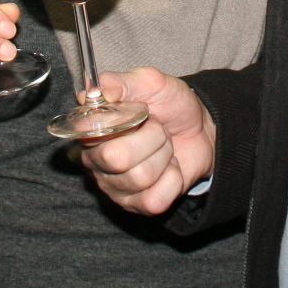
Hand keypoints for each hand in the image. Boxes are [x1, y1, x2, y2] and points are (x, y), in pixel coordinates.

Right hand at [78, 67, 215, 215]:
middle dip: (151, 137)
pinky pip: (155, 198)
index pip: (86, 130)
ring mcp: (115, 186)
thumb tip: (91, 92)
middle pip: (116, 157)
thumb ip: (119, 81)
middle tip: (158, 130)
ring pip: (140, 177)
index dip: (118, 119)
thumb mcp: (149, 82)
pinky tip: (169, 168)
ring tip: (164, 146)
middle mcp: (96, 160)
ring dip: (163, 155)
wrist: (201, 129)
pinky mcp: (137, 205)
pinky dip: (172, 179)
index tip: (139, 109)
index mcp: (92, 129)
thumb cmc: (170, 106)